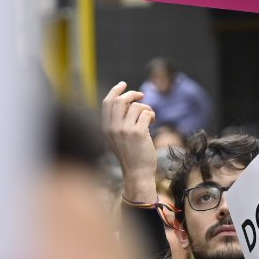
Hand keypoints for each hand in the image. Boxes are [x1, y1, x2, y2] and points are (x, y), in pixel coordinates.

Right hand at [102, 81, 158, 204]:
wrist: (137, 173)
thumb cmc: (130, 156)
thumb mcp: (117, 139)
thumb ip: (118, 122)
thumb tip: (128, 100)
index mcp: (105, 128)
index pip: (107, 102)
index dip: (115, 90)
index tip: (124, 84)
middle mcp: (112, 128)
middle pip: (120, 100)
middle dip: (132, 94)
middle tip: (142, 96)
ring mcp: (124, 130)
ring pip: (135, 106)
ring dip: (146, 107)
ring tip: (149, 117)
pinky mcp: (138, 133)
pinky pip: (146, 113)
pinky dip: (151, 114)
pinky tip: (152, 121)